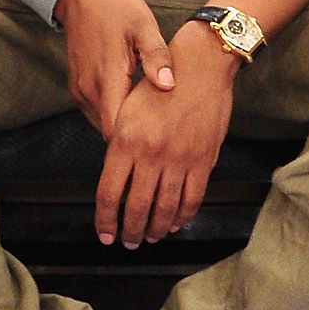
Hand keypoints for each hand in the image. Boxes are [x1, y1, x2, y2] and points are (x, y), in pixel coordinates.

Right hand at [55, 0, 175, 137]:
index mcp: (107, 78)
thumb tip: (169, 85)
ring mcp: (80, 90)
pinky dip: (112, 115)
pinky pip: (95, 113)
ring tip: (151, 125)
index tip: (161, 142)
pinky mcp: (77, 87)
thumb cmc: (116, 7)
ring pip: (101, 124)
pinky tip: (133, 108)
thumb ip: (156, 57)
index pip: (117, 130)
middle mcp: (89, 89)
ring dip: (122, 128)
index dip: (137, 142)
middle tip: (162, 138)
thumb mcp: (143, 26)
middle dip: (133, 138)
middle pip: (110, 133)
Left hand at [95, 22, 237, 248]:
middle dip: (131, 231)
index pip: (110, 192)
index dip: (106, 219)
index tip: (105, 234)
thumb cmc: (160, 83)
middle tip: (128, 242)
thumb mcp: (128, 108)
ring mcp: (179, 159)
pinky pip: (192, 198)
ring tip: (151, 238)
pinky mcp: (203, 160)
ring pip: (165, 208)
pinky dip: (183, 215)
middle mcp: (151, 154)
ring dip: (156, 229)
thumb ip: (119, 143)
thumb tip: (116, 176)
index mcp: (126, 140)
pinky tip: (176, 223)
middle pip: (137, 207)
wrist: (200, 67)